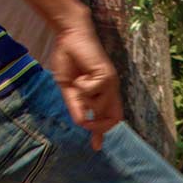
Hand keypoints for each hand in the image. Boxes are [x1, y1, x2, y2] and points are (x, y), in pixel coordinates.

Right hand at [47, 28, 121, 150]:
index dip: (103, 132)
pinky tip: (81, 75)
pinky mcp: (107, 75)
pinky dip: (83, 87)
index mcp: (102, 94)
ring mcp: (110, 83)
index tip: (96, 146)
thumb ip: (75, 106)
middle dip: (99, 126)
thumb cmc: (68, 60)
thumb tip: (81, 123)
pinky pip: (93, 91)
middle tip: (85, 123)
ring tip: (78, 83)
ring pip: (99, 107)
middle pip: (114, 118)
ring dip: (84, 100)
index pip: (110, 117)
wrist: (68, 36)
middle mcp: (110, 90)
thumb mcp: (68, 89)